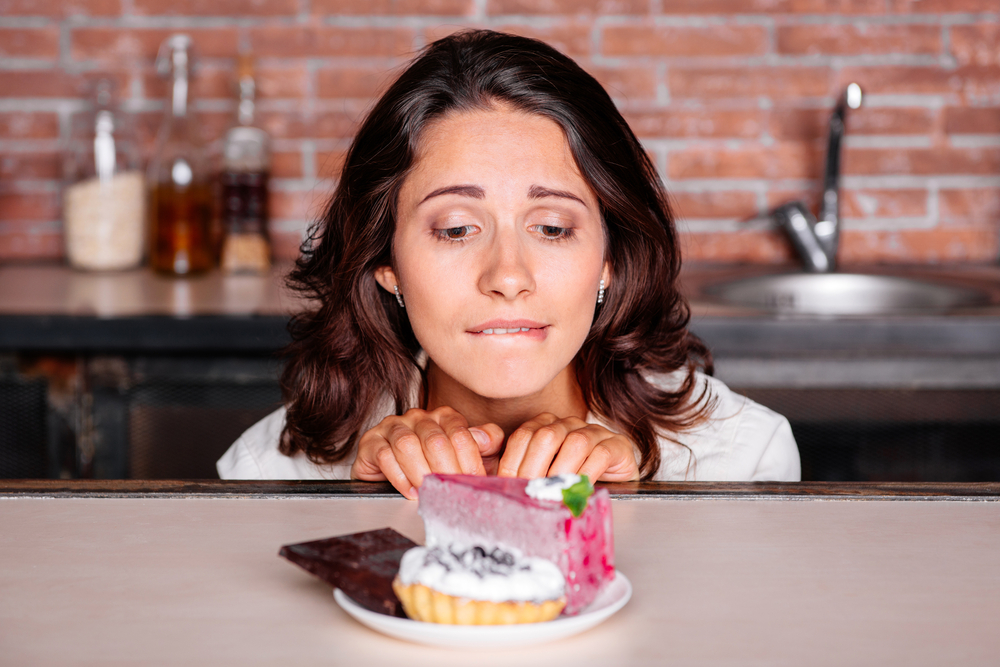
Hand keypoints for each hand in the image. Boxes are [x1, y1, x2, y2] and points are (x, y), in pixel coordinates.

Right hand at [351, 407, 504, 498]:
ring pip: (408, 445)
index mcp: (444, 417)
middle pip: (435, 441)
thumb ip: (485, 443)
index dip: (469, 462)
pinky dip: (399, 477)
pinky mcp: (372, 441)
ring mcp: (393, 427)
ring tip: (427, 492)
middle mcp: (419, 418)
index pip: (460, 435)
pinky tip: (409, 491)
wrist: (392, 476)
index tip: (473, 482)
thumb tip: (485, 439)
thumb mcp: (467, 455)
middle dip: (445, 470)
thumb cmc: (434, 466)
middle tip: (450, 491)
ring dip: (420, 473)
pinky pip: (385, 456)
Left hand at [496, 413, 640, 481]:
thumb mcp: (542, 476)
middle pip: (546, 436)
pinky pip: (600, 454)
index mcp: (545, 425)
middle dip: (534, 468)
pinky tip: (581, 490)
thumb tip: (497, 488)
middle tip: (531, 493)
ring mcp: (594, 432)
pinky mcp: (616, 445)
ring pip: (574, 443)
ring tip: (554, 493)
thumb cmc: (572, 481)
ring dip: (562, 472)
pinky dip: (588, 474)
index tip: (507, 486)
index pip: (522, 436)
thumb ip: (522, 475)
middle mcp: (568, 424)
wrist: (615, 483)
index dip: (512, 462)